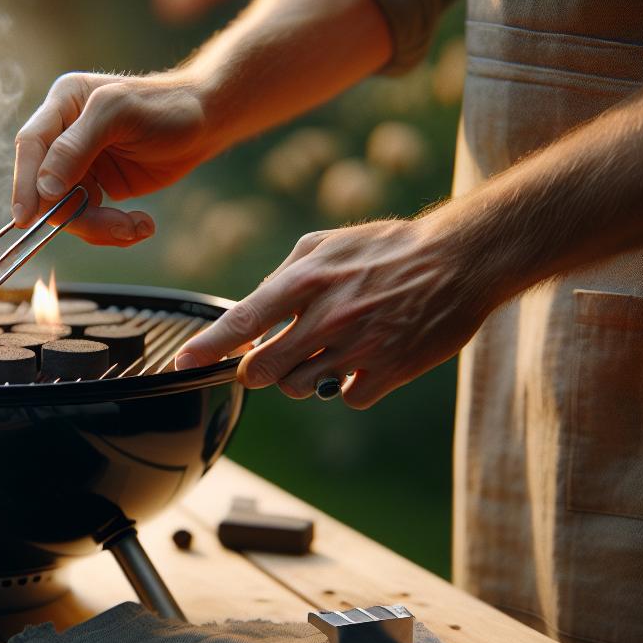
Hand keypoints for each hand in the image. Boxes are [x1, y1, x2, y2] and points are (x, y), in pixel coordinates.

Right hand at [10, 71, 215, 245]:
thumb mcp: (118, 114)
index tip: (25, 218)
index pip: (31, 145)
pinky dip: (114, 231)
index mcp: (62, 105)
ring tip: (136, 228)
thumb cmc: (165, 107)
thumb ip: (77, 146)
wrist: (205, 123)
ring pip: (68, 210)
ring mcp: (81, 165)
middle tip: (116, 227)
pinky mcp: (99, 188)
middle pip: (46, 188)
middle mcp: (65, 137)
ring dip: (101, 228)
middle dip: (78, 215)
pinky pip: (91, 220)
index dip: (23, 183)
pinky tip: (141, 225)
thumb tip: (45, 186)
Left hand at [174, 217, 502, 407]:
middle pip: (264, 370)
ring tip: (329, 350)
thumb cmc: (388, 249)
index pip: (244, 320)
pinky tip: (365, 361)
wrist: (461, 259)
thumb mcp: (327, 244)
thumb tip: (251, 313)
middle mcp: (328, 315)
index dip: (208, 347)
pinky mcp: (389, 370)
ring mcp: (358, 346)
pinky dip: (350, 388)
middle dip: (261, 369)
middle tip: (277, 355)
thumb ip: (284, 278)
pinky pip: (348, 399)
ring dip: (305, 378)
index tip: (181, 364)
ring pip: (302, 388)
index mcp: (307, 279)